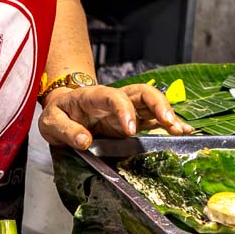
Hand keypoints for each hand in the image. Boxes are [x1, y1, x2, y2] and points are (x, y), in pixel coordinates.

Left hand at [38, 79, 193, 152]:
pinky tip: (183, 131)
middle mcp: (115, 98)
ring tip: (180, 130)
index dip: (124, 110)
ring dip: (168, 114)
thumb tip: (84, 141)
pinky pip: (154, 118)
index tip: (130, 130)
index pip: (113, 96)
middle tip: (168, 123)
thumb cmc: (58, 114)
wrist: (64, 110)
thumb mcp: (51, 122)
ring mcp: (127, 108)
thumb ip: (66, 130)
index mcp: (93, 96)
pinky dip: (169, 123)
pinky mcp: (134, 120)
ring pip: (152, 103)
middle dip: (158, 105)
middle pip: (142, 92)